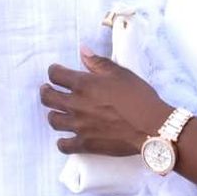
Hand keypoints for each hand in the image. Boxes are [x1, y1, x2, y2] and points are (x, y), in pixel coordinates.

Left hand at [41, 46, 172, 156]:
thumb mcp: (119, 73)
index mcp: (83, 84)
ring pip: (53, 120)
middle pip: (48, 98)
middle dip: (46, 91)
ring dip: (53, 114)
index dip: (54, 71)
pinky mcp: (85, 144)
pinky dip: (62, 142)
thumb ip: (97, 62)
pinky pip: (64, 145)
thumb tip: (82, 51)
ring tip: (58, 112)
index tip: (56, 71)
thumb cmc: (137, 96)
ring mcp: (79, 126)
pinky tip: (65, 138)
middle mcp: (76, 104)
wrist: (150, 126)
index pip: (56, 75)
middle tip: (48, 90)